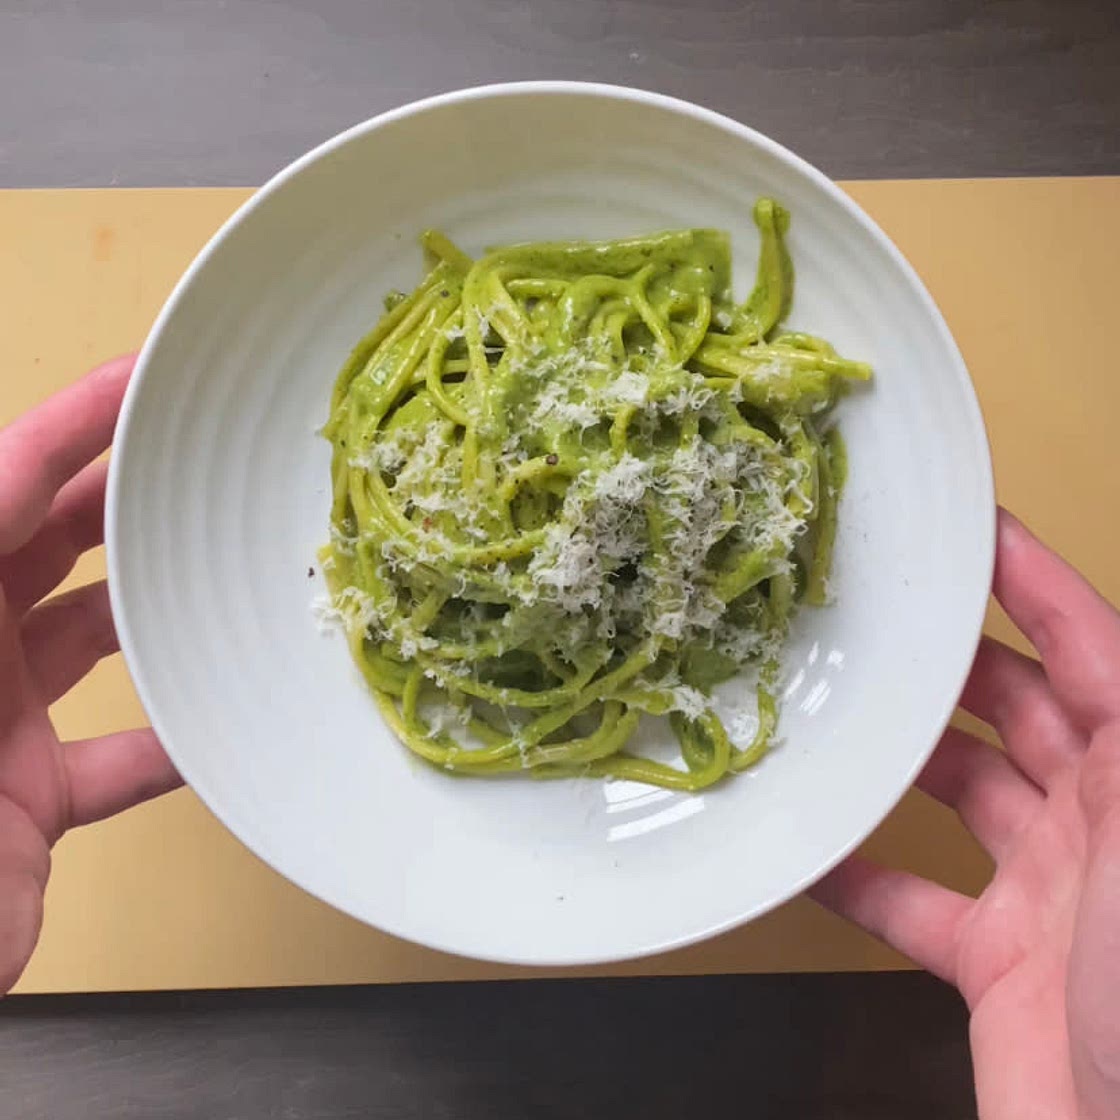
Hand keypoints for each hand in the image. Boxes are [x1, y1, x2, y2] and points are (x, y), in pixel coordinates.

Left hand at [0, 356, 180, 993]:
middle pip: (49, 544)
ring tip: (224, 572)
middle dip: (125, 496)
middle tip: (203, 464)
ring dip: (153, 606)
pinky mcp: (28, 799)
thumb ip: (13, 589)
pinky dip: (174, 736)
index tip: (149, 378)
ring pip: (88, 637)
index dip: (76, 420)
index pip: (6, 481)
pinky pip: (118, 753)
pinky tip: (225, 720)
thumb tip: (40, 525)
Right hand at [812, 510, 1119, 1118]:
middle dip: (948, 657)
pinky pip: (910, 897)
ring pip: (956, 792)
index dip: (1036, 582)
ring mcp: (1046, 891)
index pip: (1089, 648)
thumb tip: (1111, 636)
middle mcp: (1097, 821)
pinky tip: (807, 844)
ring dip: (896, 756)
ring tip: (831, 709)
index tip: (975, 529)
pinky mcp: (994, 959)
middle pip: (1013, 708)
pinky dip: (857, 870)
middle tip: (873, 615)